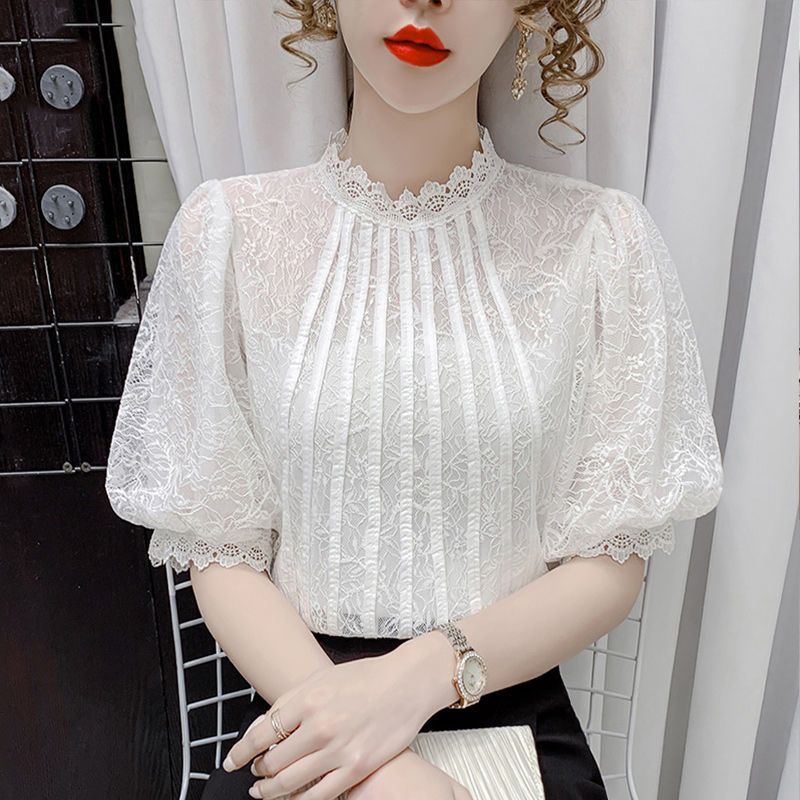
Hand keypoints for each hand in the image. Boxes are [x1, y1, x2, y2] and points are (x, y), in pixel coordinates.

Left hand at [222, 634, 457, 799]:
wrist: (406, 683)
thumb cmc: (363, 678)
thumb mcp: (321, 679)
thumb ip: (289, 703)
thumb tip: (260, 730)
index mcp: (307, 700)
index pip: (261, 734)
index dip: (241, 752)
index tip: (232, 761)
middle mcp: (320, 726)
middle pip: (273, 762)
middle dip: (259, 772)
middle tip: (255, 775)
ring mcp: (339, 749)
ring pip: (290, 783)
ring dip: (271, 791)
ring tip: (265, 791)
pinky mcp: (357, 767)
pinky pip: (319, 796)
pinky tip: (293, 799)